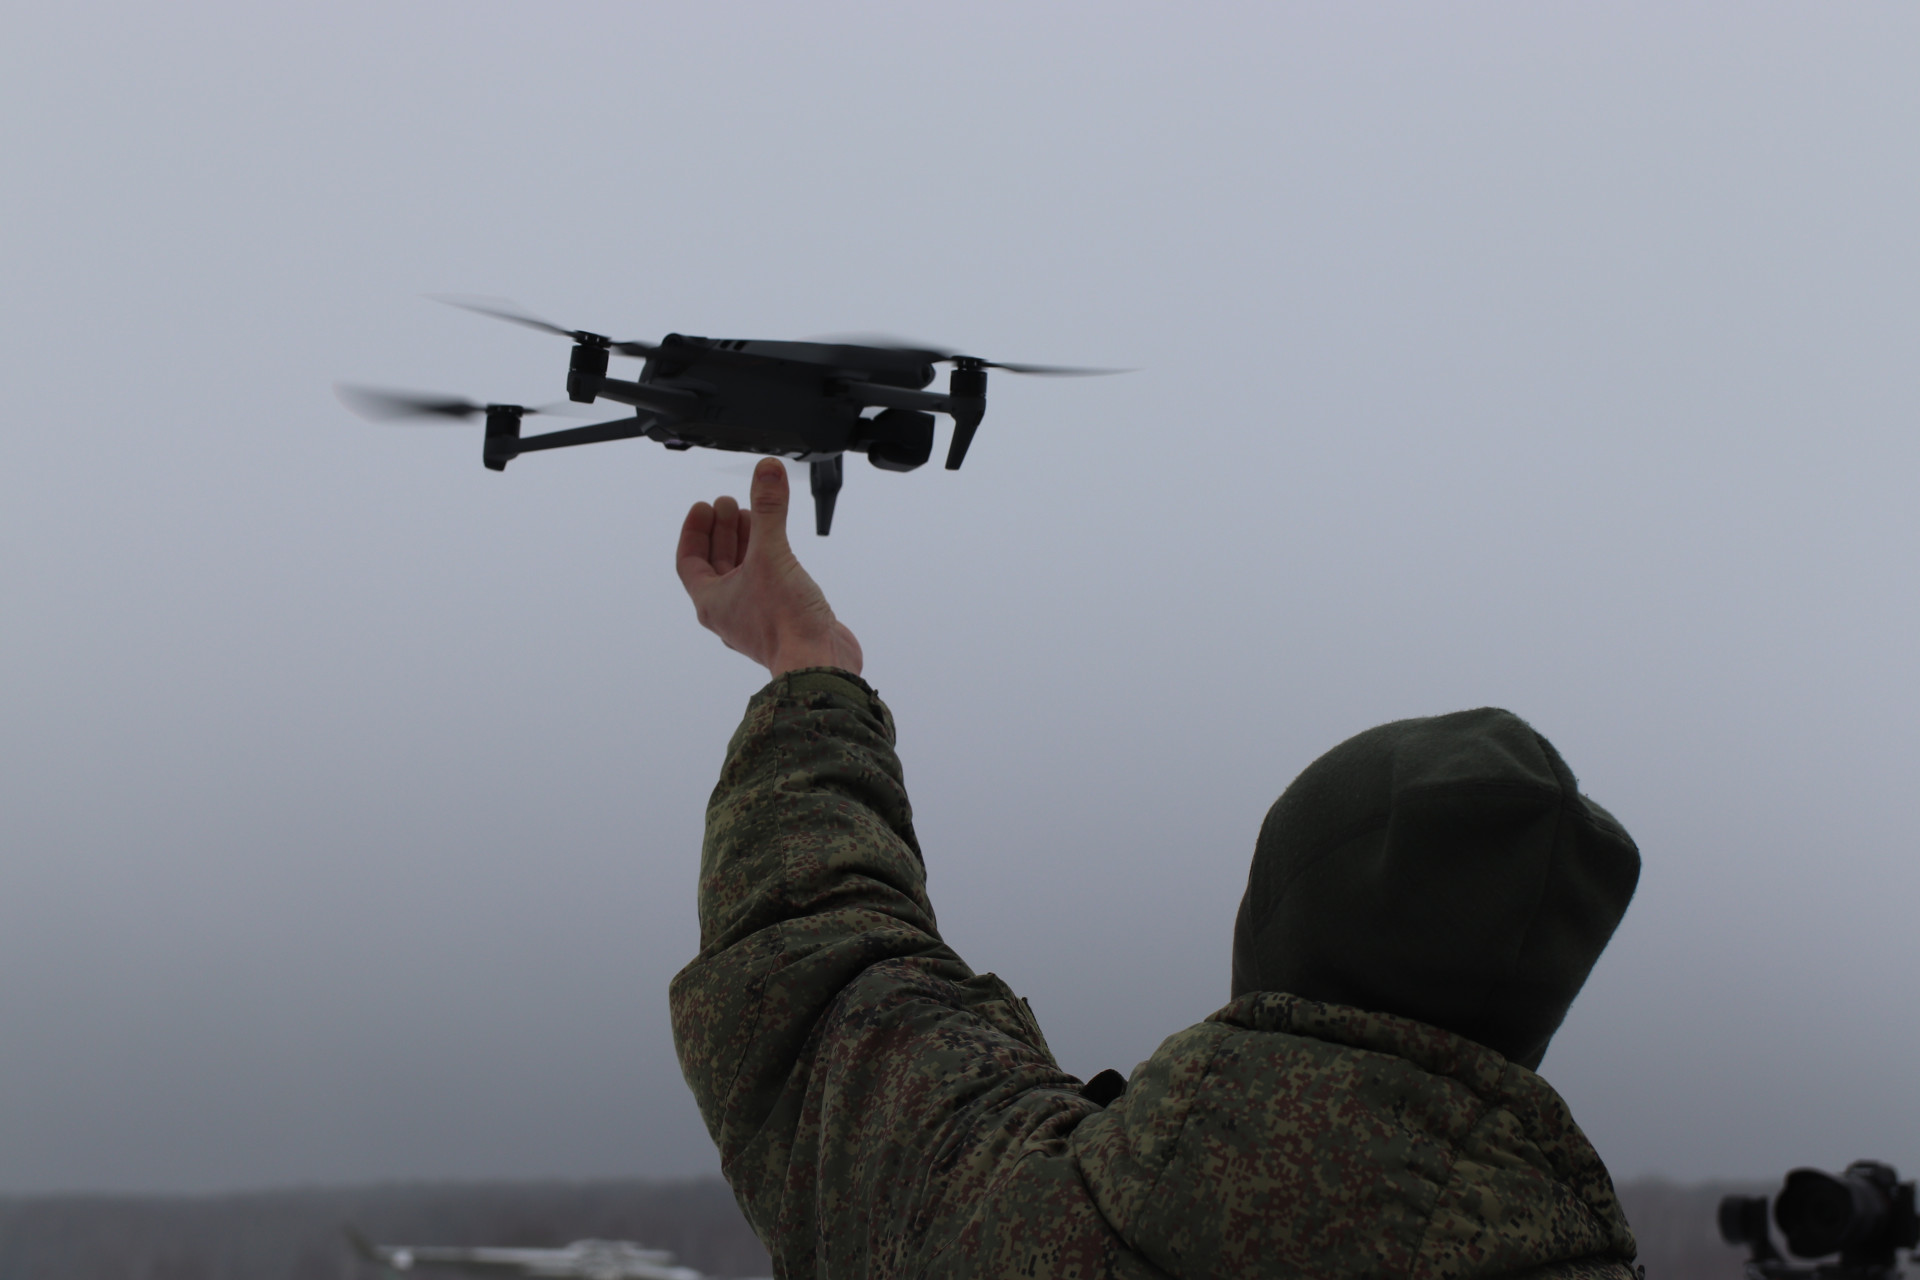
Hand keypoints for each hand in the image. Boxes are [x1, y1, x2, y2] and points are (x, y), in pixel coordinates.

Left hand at [675, 458, 862, 677]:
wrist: (818, 665)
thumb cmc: (785, 624)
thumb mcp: (771, 555)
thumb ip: (768, 510)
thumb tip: (767, 471)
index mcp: (711, 601)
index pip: (689, 560)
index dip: (694, 530)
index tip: (705, 506)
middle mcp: (729, 611)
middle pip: (716, 564)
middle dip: (723, 532)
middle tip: (730, 504)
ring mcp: (755, 617)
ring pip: (742, 574)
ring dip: (745, 545)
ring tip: (755, 519)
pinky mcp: (782, 620)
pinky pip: (767, 584)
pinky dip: (769, 561)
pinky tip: (782, 550)